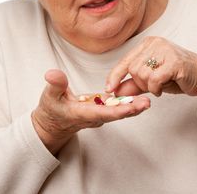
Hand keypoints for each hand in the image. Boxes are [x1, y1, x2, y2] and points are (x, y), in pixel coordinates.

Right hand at [31, 69, 149, 154]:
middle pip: (114, 114)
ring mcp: (98, 114)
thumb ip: (55, 85)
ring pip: (118, 111)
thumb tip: (53, 74)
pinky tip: (138, 98)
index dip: (116, 110)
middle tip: (146, 103)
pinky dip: (127, 104)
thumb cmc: (51, 110)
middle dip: (131, 110)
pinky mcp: (101, 109)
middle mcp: (93, 116)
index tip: (130, 107)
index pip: (101, 112)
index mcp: (81, 114)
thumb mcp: (49, 96)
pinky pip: (116, 107)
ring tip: (147, 100)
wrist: (52, 124)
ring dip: (132, 107)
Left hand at [105, 36, 196, 97]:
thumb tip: (115, 90)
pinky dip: (156, 89)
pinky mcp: (173, 62)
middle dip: (139, 83)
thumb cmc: (176, 75)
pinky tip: (164, 87)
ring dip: (149, 87)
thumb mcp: (151, 79)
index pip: (125, 60)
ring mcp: (164, 51)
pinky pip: (154, 80)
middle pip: (132, 69)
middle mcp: (154, 44)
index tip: (109, 88)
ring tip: (160, 84)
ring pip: (142, 74)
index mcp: (147, 44)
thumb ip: (133, 83)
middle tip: (152, 86)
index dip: (115, 75)